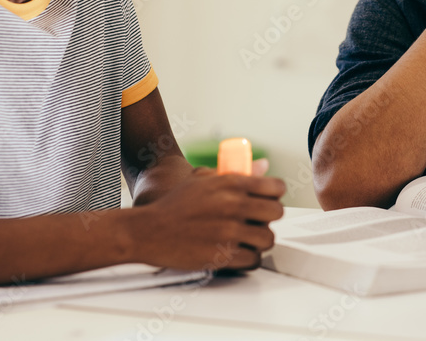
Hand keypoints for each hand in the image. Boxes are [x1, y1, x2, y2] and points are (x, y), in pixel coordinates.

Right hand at [132, 170, 284, 270]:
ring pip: (268, 239)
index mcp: (231, 183)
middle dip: (269, 218)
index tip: (268, 200)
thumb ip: (236, 172)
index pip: (275, 188)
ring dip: (260, 241)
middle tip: (258, 221)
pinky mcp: (223, 256)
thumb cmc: (174, 204)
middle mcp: (234, 205)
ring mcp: (230, 232)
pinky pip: (254, 260)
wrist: (148, 230)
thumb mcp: (203, 178)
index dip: (274, 195)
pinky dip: (249, 259)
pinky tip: (239, 254)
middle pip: (277, 213)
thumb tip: (264, 165)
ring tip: (247, 239)